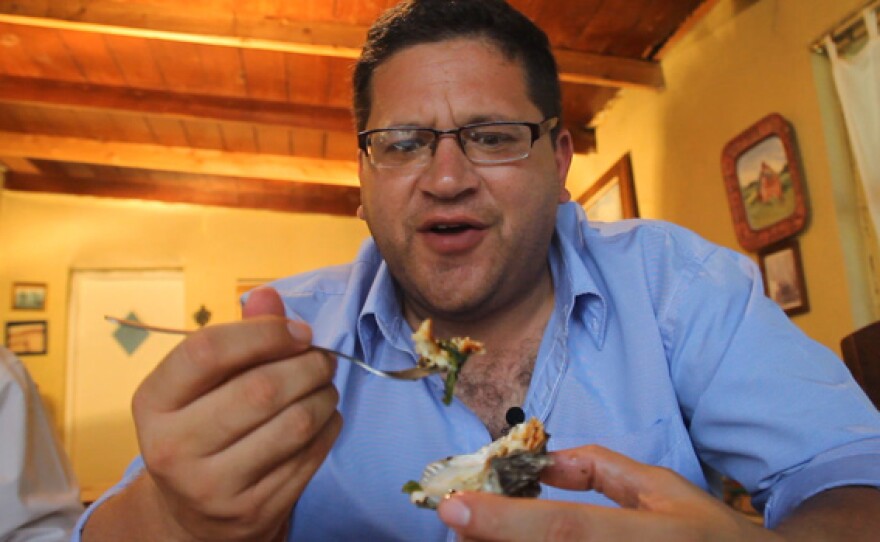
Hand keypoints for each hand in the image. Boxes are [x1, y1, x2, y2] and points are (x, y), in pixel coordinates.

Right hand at [129, 288, 341, 540]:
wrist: (195, 513)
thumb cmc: (203, 426)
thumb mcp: (204, 382)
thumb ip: (237, 335)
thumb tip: (268, 295)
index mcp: (153, 403)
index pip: (207, 351)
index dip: (264, 333)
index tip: (299, 331)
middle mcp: (172, 448)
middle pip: (260, 390)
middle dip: (307, 365)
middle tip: (323, 358)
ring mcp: (212, 487)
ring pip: (294, 425)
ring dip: (323, 396)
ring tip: (325, 386)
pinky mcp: (252, 512)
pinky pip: (309, 458)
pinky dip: (328, 428)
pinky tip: (324, 417)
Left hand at [437, 445, 780, 541]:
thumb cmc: (707, 536)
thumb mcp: (664, 489)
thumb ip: (601, 469)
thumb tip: (540, 460)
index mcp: (649, 538)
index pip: (566, 529)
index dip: (506, 521)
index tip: (454, 508)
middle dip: (489, 541)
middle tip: (461, 520)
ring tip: (483, 531)